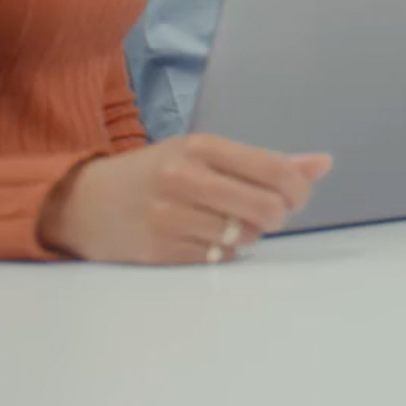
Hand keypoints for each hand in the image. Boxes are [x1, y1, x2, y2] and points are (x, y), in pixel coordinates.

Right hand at [38, 135, 332, 265]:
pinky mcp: (159, 249)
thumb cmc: (153, 173)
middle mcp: (183, 179)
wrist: (82, 202)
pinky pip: (219, 257)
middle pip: (266, 207)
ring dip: (250, 234)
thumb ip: (264, 161)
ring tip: (232, 223)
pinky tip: (210, 237)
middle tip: (270, 213)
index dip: (299, 188)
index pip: (275, 170)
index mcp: (199, 147)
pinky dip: (226, 251)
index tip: (297, 195)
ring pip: (245, 236)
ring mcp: (168, 217)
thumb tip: (323, 164)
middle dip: (279, 215)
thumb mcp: (202, 154)